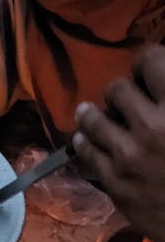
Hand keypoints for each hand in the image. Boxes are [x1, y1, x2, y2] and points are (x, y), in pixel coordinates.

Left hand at [72, 47, 164, 241]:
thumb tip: (159, 85)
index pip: (151, 61)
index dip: (147, 61)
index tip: (146, 68)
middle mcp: (153, 124)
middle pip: (118, 89)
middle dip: (121, 91)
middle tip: (124, 98)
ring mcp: (130, 153)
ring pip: (94, 118)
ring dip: (92, 113)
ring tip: (88, 112)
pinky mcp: (116, 181)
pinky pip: (88, 152)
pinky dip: (84, 141)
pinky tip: (83, 138)